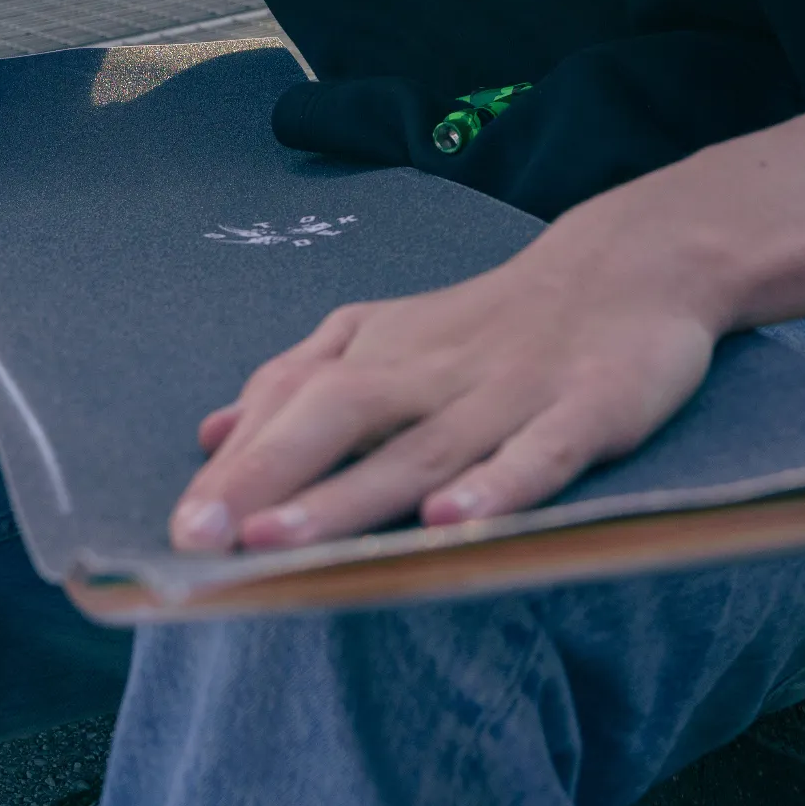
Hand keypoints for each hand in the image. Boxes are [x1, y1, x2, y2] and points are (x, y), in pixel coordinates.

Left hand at [167, 92, 804, 554]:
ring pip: (420, 449)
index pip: (291, 403)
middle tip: (196, 538)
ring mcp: (508, 391)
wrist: (633, 265)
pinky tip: (453, 524)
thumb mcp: (388, 334)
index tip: (171, 532)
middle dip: (262, 477)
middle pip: (334, 418)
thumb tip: (210, 435)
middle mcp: (430, 370)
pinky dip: (496, 486)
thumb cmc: (495, 320)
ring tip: (281, 540)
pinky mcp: (587, 410)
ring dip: (350, 495)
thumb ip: (300, 382)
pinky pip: (538, 453)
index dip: (233, 467)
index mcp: (379, 352)